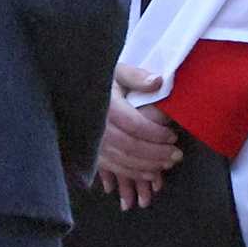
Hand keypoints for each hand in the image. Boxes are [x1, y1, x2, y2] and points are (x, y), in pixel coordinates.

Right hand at [97, 64, 181, 210]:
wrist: (71, 95)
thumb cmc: (97, 82)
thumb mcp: (114, 73)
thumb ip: (136, 76)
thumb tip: (158, 82)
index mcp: (106, 107)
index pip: (136, 125)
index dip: (156, 134)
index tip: (172, 136)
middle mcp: (98, 128)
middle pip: (132, 147)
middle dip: (157, 154)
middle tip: (177, 155)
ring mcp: (92, 144)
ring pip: (124, 161)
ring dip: (149, 166)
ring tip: (167, 164)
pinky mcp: (91, 154)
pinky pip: (114, 169)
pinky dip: (134, 173)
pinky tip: (150, 174)